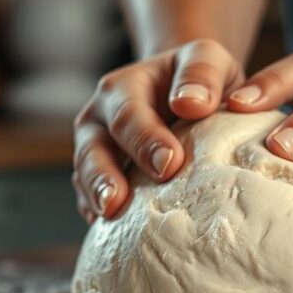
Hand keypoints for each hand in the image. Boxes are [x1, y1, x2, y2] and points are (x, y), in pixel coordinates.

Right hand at [73, 39, 244, 221]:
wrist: (186, 97)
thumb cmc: (200, 82)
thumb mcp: (207, 60)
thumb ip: (201, 73)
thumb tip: (192, 103)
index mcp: (124, 87)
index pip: (129, 114)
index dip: (146, 139)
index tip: (170, 163)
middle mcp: (100, 118)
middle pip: (94, 148)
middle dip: (106, 175)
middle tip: (120, 201)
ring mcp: (94, 150)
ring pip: (84, 175)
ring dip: (96, 197)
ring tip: (108, 217)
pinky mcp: (98, 179)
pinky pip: (88, 198)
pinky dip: (97, 212)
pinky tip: (112, 232)